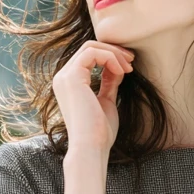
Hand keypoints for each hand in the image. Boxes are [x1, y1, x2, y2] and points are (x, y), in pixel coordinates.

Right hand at [52, 40, 133, 154]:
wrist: (91, 147)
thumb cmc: (99, 131)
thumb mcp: (106, 100)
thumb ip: (108, 82)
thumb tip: (116, 67)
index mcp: (69, 83)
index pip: (88, 56)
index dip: (110, 56)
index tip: (128, 67)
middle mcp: (62, 77)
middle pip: (88, 47)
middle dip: (113, 51)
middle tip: (131, 61)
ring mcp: (64, 76)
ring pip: (90, 46)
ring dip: (113, 53)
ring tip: (128, 67)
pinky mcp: (72, 77)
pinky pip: (92, 53)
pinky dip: (110, 58)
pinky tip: (121, 71)